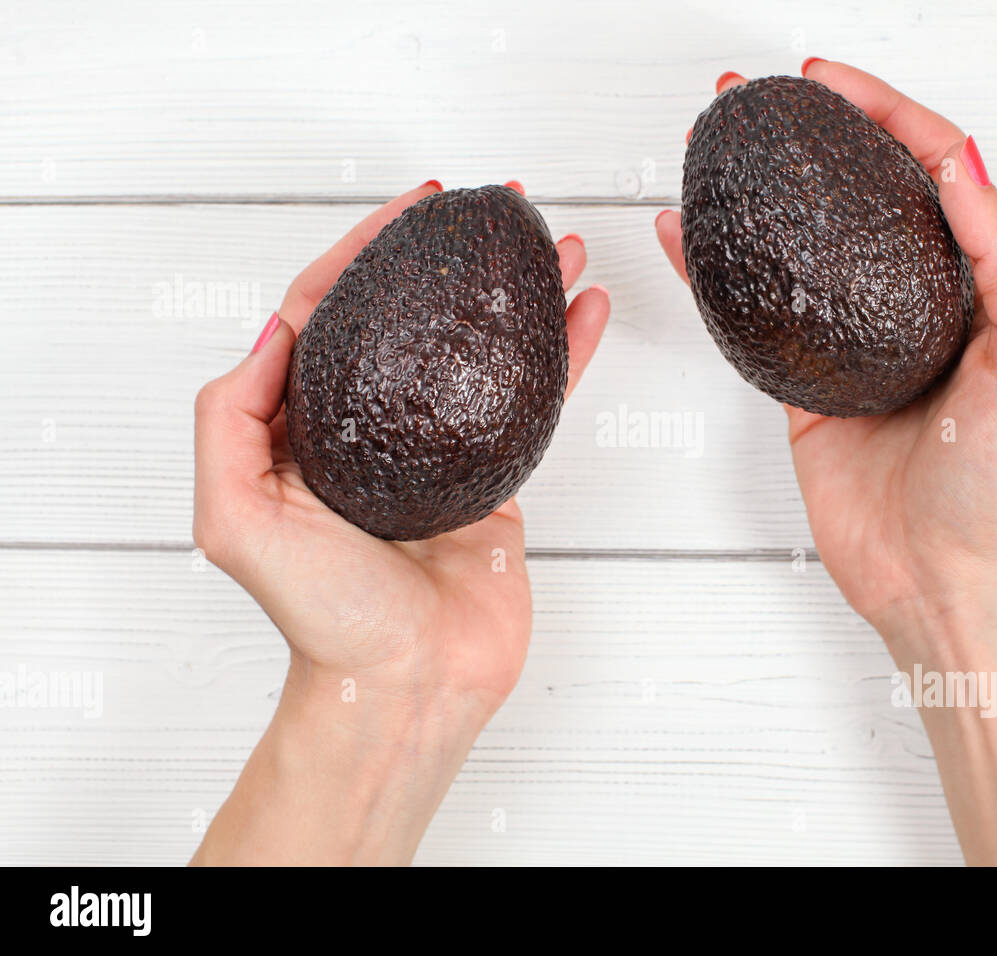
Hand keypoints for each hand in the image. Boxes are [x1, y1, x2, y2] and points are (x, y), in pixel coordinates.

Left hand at [192, 181, 608, 863]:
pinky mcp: (500, 477)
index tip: (415, 207)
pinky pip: (538, 400)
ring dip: (522, 293)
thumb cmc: (324, 621)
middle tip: (497, 207)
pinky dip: (566, 353)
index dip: (367, 249)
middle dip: (456, 257)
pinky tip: (588, 311)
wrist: (408, 687)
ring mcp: (445, 448)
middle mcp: (378, 427)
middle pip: (418, 315)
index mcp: (309, 427)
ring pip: (487, 348)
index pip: (331, 309)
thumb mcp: (235, 519)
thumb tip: (272, 330)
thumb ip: (230, 418)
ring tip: (557, 245)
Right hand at [658, 64, 996, 864]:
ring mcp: (852, 341)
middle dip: (809, 136)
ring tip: (714, 147)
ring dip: (757, 192)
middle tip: (756, 98)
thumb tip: (960, 162)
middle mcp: (912, 303)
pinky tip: (685, 240)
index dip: (884, 112)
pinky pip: (754, 315)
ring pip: (799, 244)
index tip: (828, 82)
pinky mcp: (805, 386)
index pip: (931, 169)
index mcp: (977, 285)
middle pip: (857, 192)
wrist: (945, 578)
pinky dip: (715, 274)